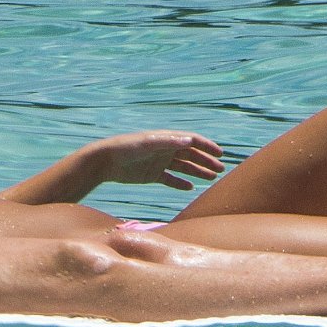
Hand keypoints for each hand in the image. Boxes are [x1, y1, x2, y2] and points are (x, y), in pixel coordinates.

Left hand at [88, 131, 224, 189]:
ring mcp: (159, 162)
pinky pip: (170, 179)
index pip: (192, 141)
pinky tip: (190, 187)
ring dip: (198, 172)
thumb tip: (189, 140)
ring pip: (184, 167)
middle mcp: (165, 150)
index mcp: (166, 139)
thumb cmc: (125, 148)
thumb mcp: (147, 143)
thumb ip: (167, 142)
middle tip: (220, 170)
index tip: (220, 154)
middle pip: (191, 155)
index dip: (207, 146)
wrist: (105, 161)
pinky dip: (180, 183)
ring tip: (211, 178)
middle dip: (206, 161)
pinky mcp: (152, 175)